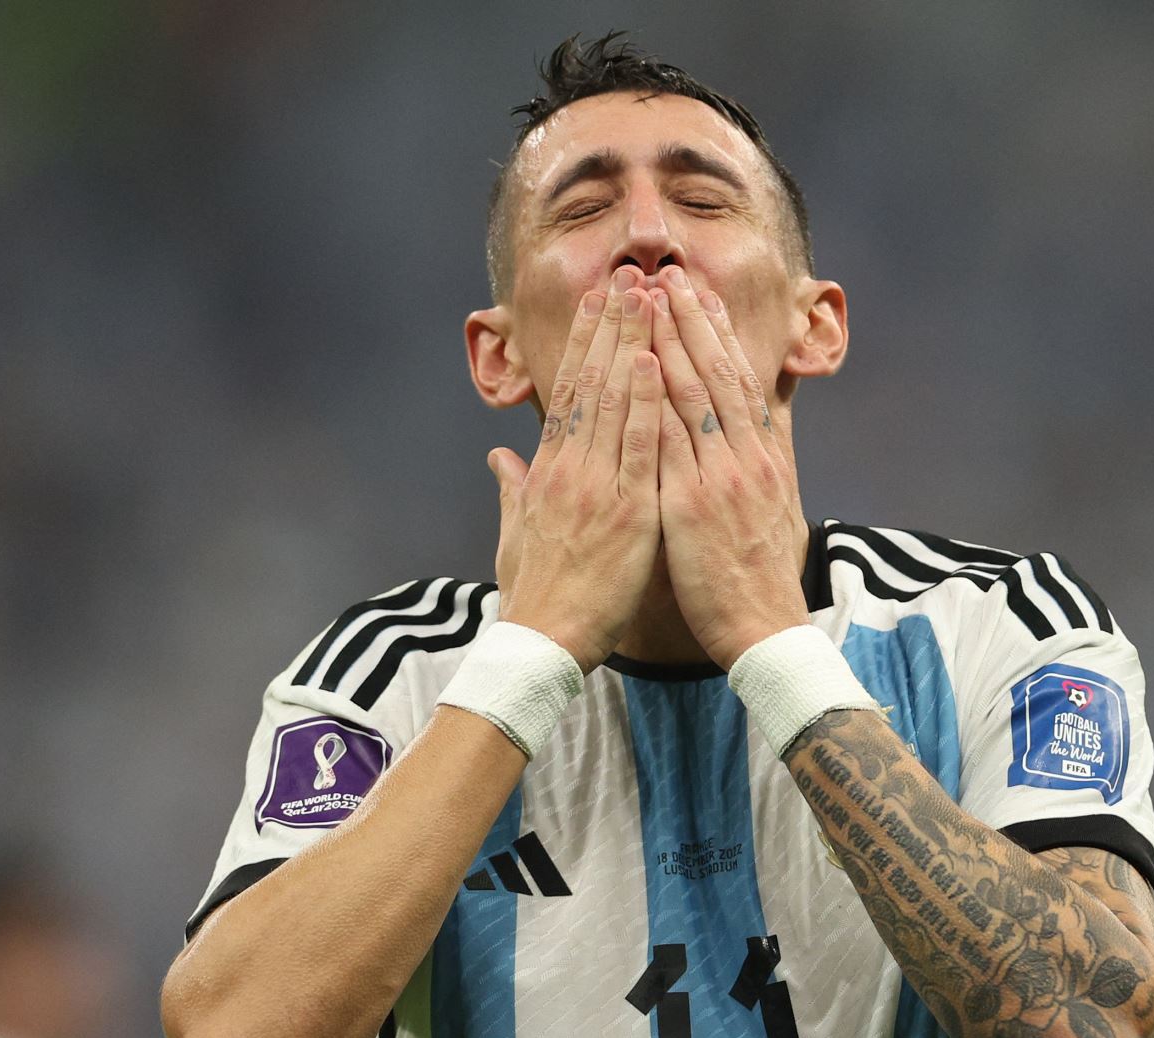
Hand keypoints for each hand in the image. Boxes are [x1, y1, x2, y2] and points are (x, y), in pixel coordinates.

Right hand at [489, 267, 663, 671]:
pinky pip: (637, 447)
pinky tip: (654, 362)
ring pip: (613, 401)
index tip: (597, 302)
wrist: (539, 645)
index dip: (584, 343)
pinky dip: (644, 403)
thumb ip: (511, 489)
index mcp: (548, 472)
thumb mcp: (515, 534)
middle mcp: (569, 468)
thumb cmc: (534, 596)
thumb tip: (499, 457)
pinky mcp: (623, 512)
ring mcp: (595, 486)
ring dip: (631, 344)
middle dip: (611, 325)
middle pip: (591, 382)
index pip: (568, 392)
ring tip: (647, 295)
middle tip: (628, 275)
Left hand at [652, 266, 810, 669]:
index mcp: (760, 459)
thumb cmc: (758, 578)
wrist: (766, 631)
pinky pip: (672, 443)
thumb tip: (755, 432)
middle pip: (718, 374)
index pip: (736, 381)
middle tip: (668, 274)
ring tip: (651, 297)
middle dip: (691, 320)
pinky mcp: (694, 505)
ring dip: (672, 341)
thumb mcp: (769, 509)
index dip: (715, 334)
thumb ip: (756, 465)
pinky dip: (658, 399)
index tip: (695, 293)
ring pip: (696, 395)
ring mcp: (721, 478)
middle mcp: (746, 458)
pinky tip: (643, 365)